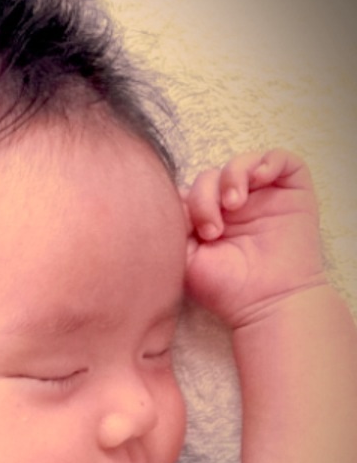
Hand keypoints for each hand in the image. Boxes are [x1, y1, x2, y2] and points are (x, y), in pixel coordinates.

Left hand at [183, 149, 325, 326]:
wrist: (266, 304)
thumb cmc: (225, 288)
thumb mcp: (184, 258)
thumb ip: (174, 226)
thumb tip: (170, 199)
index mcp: (206, 219)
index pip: (189, 191)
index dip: (185, 202)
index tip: (188, 230)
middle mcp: (232, 206)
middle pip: (209, 177)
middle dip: (204, 197)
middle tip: (211, 231)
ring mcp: (262, 197)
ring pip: (240, 163)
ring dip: (231, 177)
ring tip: (233, 205)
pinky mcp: (291, 192)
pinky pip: (280, 158)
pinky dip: (266, 162)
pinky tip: (258, 180)